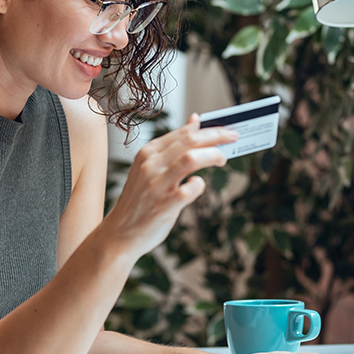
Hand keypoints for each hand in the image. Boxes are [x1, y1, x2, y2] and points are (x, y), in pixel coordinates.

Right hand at [102, 115, 236, 258]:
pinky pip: (191, 189)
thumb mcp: (150, 167)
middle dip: (216, 136)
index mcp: (147, 153)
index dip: (208, 129)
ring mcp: (157, 184)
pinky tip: (198, 186)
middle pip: (189, 140)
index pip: (183, 133)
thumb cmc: (139, 200)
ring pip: (190, 159)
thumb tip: (196, 120)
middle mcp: (151, 165)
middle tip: (233, 138)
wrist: (119, 233)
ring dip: (212, 155)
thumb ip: (173, 145)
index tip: (226, 130)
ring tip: (222, 159)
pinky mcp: (165, 204)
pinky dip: (199, 185)